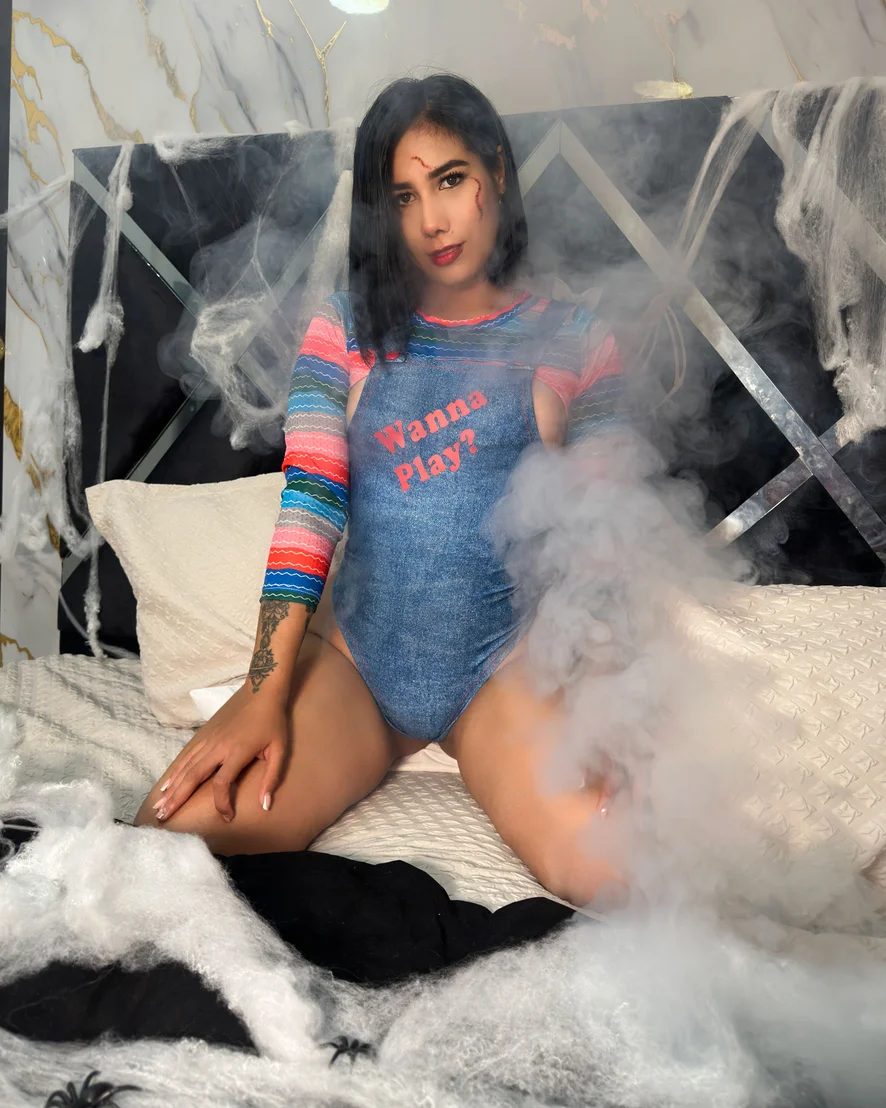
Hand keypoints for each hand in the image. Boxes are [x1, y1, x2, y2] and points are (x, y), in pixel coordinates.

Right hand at [153, 684, 289, 823]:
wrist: (261, 692)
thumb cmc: (273, 723)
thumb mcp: (280, 750)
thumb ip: (271, 779)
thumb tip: (266, 805)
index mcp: (237, 752)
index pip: (221, 783)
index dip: (222, 803)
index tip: (227, 817)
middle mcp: (218, 747)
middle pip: (193, 776)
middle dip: (178, 799)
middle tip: (163, 818)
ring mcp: (209, 740)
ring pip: (186, 767)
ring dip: (172, 788)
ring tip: (159, 807)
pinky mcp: (205, 736)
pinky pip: (187, 756)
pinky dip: (175, 772)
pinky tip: (166, 785)